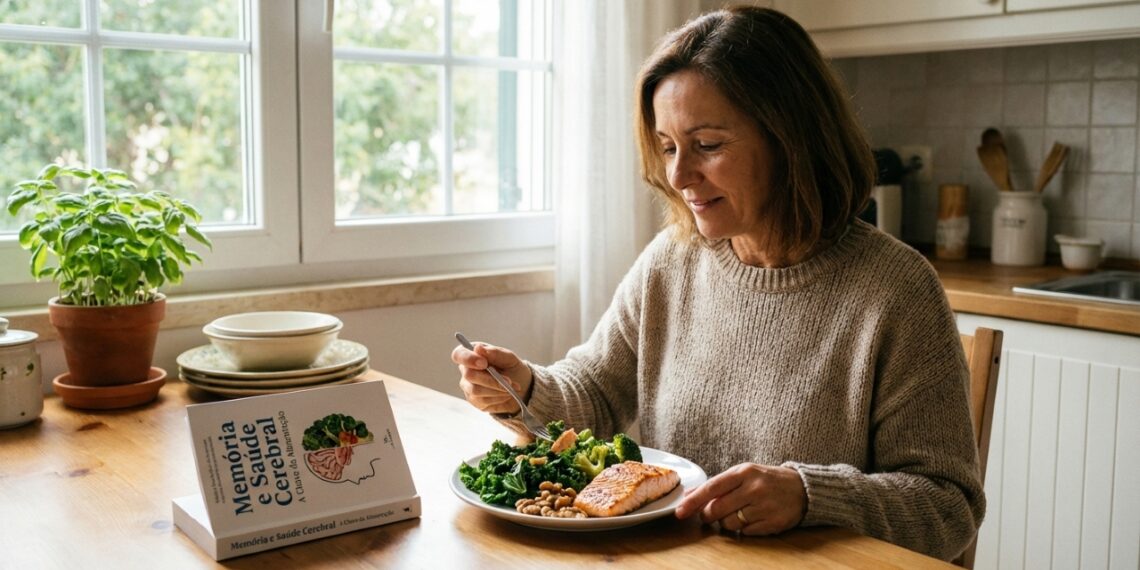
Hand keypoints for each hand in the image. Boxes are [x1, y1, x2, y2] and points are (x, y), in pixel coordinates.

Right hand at [452, 340, 533, 414]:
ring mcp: (468, 386)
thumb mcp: (508, 357)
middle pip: (469, 375)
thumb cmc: (511, 367)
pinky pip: (483, 400)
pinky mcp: (474, 400)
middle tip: (508, 381)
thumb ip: (494, 353)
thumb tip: (478, 348)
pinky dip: (498, 397)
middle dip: (491, 379)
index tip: (484, 363)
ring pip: (476, 390)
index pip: (459, 354)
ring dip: (497, 389)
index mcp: (472, 354)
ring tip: (511, 387)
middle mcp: (466, 370)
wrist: (521, 386)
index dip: (468, 359)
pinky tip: (506, 394)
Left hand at [674, 463, 805, 535]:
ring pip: (729, 524)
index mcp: (744, 472)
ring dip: (726, 523)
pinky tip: (752, 518)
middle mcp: (754, 488)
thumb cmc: (766, 480)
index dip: (693, 502)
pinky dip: (743, 529)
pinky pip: (745, 533)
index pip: (712, 487)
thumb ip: (716, 485)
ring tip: (738, 513)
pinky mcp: (773, 523)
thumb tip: (688, 496)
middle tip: (711, 514)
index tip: (679, 512)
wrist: (802, 488)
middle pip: (717, 509)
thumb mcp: (743, 474)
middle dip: (708, 515)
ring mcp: (764, 506)